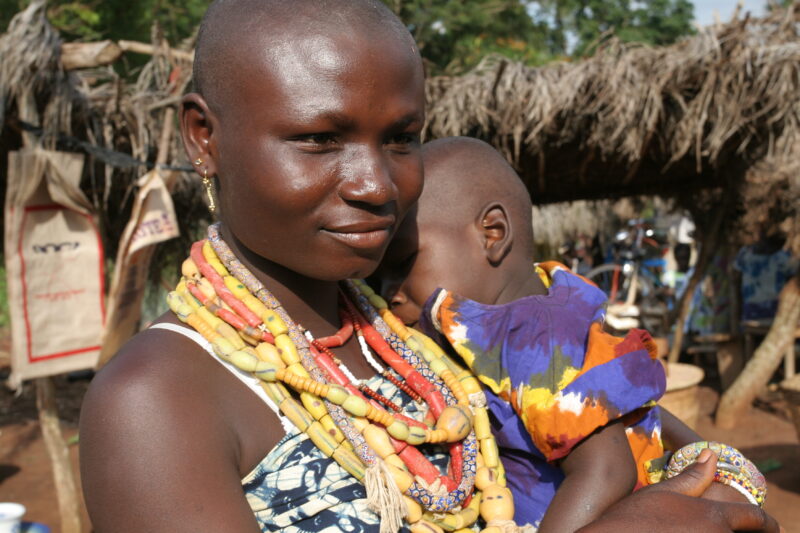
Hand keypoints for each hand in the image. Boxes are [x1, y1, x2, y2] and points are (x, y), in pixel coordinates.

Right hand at [577, 449, 781, 532]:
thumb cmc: (634, 518)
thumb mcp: (662, 493)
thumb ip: (692, 477)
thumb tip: (712, 454)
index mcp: (715, 517)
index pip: (757, 519)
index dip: (765, 523)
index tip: (770, 526)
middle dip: (741, 531)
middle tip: (736, 527)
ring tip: (701, 528)